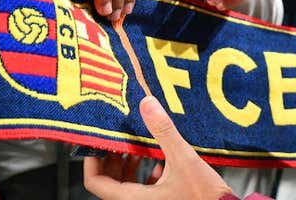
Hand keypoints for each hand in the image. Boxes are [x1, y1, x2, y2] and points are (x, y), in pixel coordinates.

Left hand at [83, 97, 231, 199]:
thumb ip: (164, 132)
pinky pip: (145, 188)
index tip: (95, 143)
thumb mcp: (183, 159)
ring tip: (135, 146)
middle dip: (112, 159)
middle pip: (109, 182)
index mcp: (134, 198)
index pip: (95, 182)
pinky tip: (159, 160)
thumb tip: (148, 105)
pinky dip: (146, 173)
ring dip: (129, 164)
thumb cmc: (204, 197)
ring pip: (127, 185)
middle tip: (116, 138)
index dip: (91, 161)